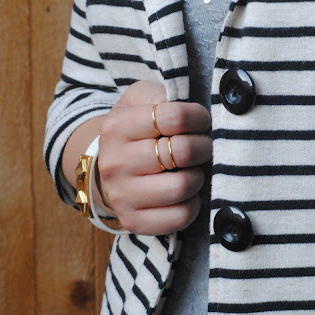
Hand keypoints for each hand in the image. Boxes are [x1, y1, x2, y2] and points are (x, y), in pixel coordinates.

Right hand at [96, 80, 211, 234]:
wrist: (109, 167)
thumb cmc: (137, 128)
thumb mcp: (141, 99)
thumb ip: (163, 93)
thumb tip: (188, 106)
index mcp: (117, 126)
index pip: (174, 117)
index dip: (199, 118)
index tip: (202, 121)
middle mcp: (115, 162)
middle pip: (182, 152)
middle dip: (204, 147)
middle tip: (204, 147)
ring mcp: (121, 195)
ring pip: (181, 186)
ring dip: (198, 177)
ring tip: (194, 170)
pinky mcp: (133, 221)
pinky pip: (178, 217)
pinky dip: (192, 205)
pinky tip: (187, 194)